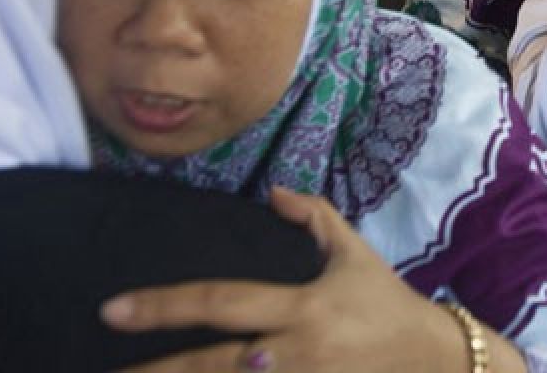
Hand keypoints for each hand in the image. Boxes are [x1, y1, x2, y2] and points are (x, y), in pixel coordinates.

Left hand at [101, 187, 525, 372]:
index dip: (166, 305)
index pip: (221, 302)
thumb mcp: (355, 254)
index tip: (114, 310)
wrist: (432, 360)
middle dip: (153, 371)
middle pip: (209, 365)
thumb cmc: (386, 303)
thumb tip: (274, 191)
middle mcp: (290, 353)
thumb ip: (315, 218)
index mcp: (300, 307)